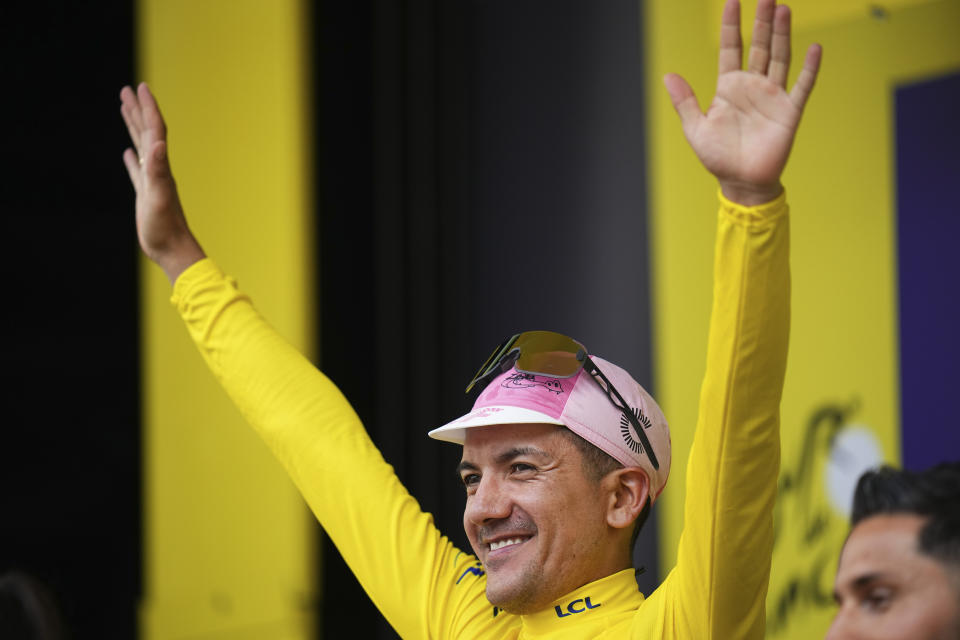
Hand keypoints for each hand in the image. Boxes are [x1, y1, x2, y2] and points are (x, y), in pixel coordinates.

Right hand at [120, 83, 204, 282]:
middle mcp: (158, 169)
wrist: (172, 250)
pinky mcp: (146, 194)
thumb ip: (158, 170)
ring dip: (133, 127)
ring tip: (124, 109)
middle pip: (147, 132)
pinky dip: (132, 159)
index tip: (140, 87)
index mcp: (160, 165)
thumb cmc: (165, 227)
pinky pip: (137, 171)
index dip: (148, 108)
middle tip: (128, 89)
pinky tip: (128, 153)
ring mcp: (152, 181)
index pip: (154, 129)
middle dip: (138, 110)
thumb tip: (158, 144)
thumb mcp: (158, 196)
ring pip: (141, 146)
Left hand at [664, 0, 821, 205]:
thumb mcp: (695, 128)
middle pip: (760, 46)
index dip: (731, 26)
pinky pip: (802, 86)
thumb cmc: (718, 157)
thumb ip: (685, 101)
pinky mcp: (789, 112)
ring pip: (780, 58)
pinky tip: (814, 48)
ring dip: (782, 34)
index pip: (732, 48)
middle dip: (762, 22)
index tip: (732, 1)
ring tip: (783, 9)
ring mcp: (772, 97)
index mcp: (729, 87)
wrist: (741, 182)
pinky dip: (809, 68)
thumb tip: (668, 76)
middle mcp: (753, 86)